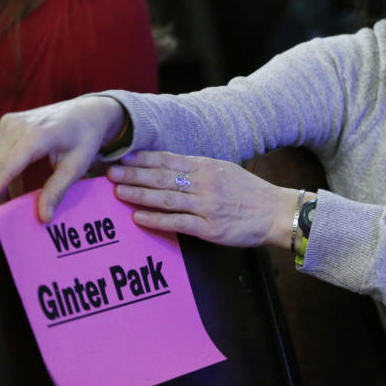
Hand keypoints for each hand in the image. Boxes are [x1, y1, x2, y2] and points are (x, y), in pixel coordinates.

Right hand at [0, 96, 125, 220]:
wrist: (88, 111)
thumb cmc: (86, 137)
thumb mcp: (77, 165)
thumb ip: (57, 190)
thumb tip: (44, 217)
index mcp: (38, 134)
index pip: (7, 167)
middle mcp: (18, 125)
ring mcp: (10, 122)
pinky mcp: (8, 124)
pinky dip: (2, 175)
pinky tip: (9, 194)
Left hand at [108, 151, 299, 248]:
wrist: (276, 213)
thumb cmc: (250, 192)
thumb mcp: (225, 171)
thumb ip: (199, 169)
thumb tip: (170, 166)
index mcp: (207, 166)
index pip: (169, 160)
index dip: (143, 159)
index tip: (123, 157)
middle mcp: (205, 183)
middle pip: (162, 177)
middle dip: (133, 175)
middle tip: (109, 173)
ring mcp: (206, 206)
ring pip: (166, 198)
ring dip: (139, 195)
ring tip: (118, 192)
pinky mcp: (209, 228)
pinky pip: (177, 223)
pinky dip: (156, 220)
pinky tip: (138, 217)